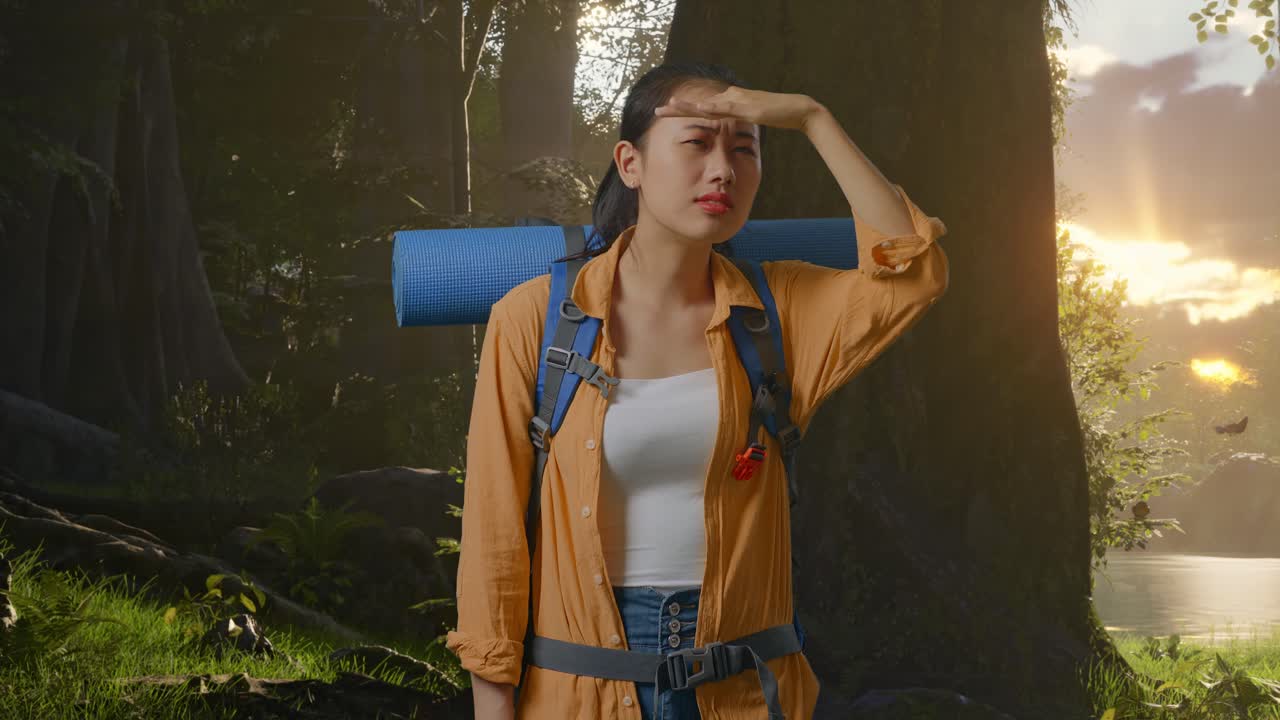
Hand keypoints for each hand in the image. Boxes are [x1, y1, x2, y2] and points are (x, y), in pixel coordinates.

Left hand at [653, 85, 822, 131]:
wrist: (797, 110)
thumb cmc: (777, 115)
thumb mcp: (753, 119)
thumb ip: (740, 120)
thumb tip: (729, 127)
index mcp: (731, 101)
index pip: (703, 108)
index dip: (684, 110)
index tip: (666, 112)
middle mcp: (731, 97)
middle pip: (700, 104)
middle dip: (678, 108)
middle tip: (657, 110)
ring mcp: (739, 100)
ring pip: (708, 104)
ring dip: (688, 106)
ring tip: (669, 106)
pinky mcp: (748, 106)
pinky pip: (726, 108)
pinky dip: (711, 108)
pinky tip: (698, 109)